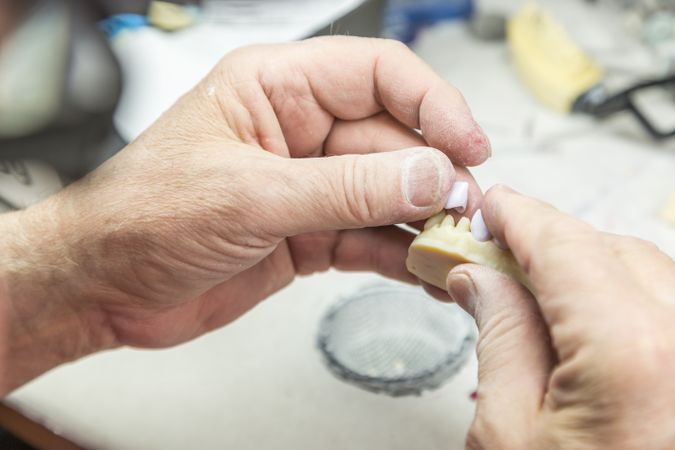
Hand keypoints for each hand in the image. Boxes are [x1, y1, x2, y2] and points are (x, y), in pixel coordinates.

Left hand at [0, 36, 489, 392]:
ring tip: (453, 245)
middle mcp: (299, 132)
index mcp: (277, 89)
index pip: (378, 75)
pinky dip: (398, 254)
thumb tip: (427, 176)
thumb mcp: (249, 195)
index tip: (468, 145)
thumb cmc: (143, 217)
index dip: (433, 104)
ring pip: (387, 193)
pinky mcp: (309, 235)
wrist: (105, 286)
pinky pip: (368, 237)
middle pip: (393, 140)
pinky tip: (422, 268)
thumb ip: (344, 189)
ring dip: (422, 219)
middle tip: (463, 212)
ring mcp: (308, 186)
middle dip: (432, 176)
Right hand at [446, 185, 674, 448]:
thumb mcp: (507, 431)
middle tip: (499, 253)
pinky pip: (668, 312)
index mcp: (636, 357)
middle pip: (616, 253)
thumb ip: (500, 338)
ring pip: (650, 277)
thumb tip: (483, 280)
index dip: (522, 218)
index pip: (568, 248)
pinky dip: (625, 302)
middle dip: (554, 244)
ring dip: (591, 271)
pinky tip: (584, 321)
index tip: (496, 206)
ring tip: (536, 292)